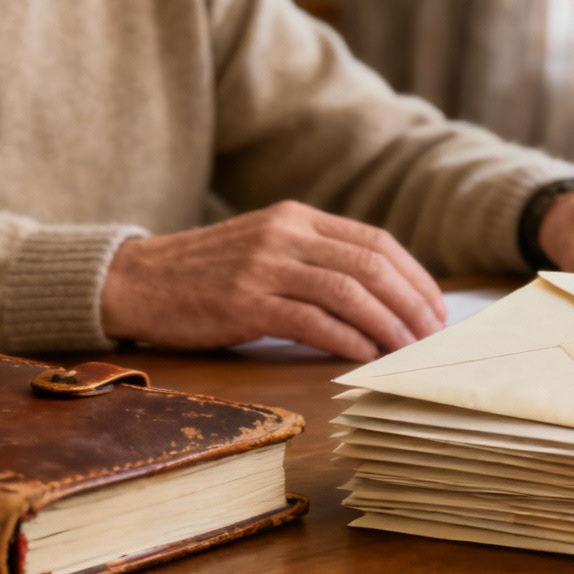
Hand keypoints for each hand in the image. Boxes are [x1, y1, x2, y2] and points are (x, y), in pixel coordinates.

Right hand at [98, 202, 446, 361]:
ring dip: (387, 324)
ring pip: (348, 292)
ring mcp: (263, 266)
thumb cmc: (207, 274)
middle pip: (370, 265)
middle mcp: (285, 234)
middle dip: (411, 303)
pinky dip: (346, 340)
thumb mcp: (266, 247)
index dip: (414, 276)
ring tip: (408, 350)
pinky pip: (311, 321)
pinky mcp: (244, 302)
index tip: (436, 308)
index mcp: (296, 217)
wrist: (137, 280)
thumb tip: (381, 297)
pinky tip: (365, 356)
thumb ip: (315, 259)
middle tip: (433, 336)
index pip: (375, 241)